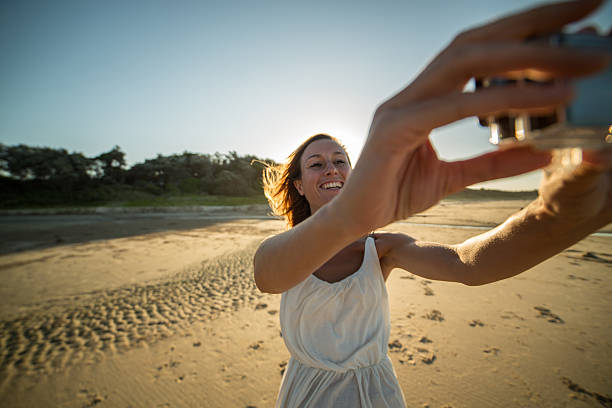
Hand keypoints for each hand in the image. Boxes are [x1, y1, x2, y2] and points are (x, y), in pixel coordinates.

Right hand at [333, 0, 609, 234]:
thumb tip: (542, 152)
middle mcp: (415, 91)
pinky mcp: (396, 128)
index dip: (527, 29)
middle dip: (535, 21)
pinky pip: (454, 107)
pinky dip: (502, 98)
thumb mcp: (454, 179)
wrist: (354, 221)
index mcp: (427, 96)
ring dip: (526, 55)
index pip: (479, 50)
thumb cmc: (395, 194)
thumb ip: (493, 163)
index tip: (577, 21)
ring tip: (578, 56)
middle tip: (591, 6)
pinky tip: (546, 98)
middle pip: (477, 41)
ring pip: (466, 62)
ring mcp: (402, 106)